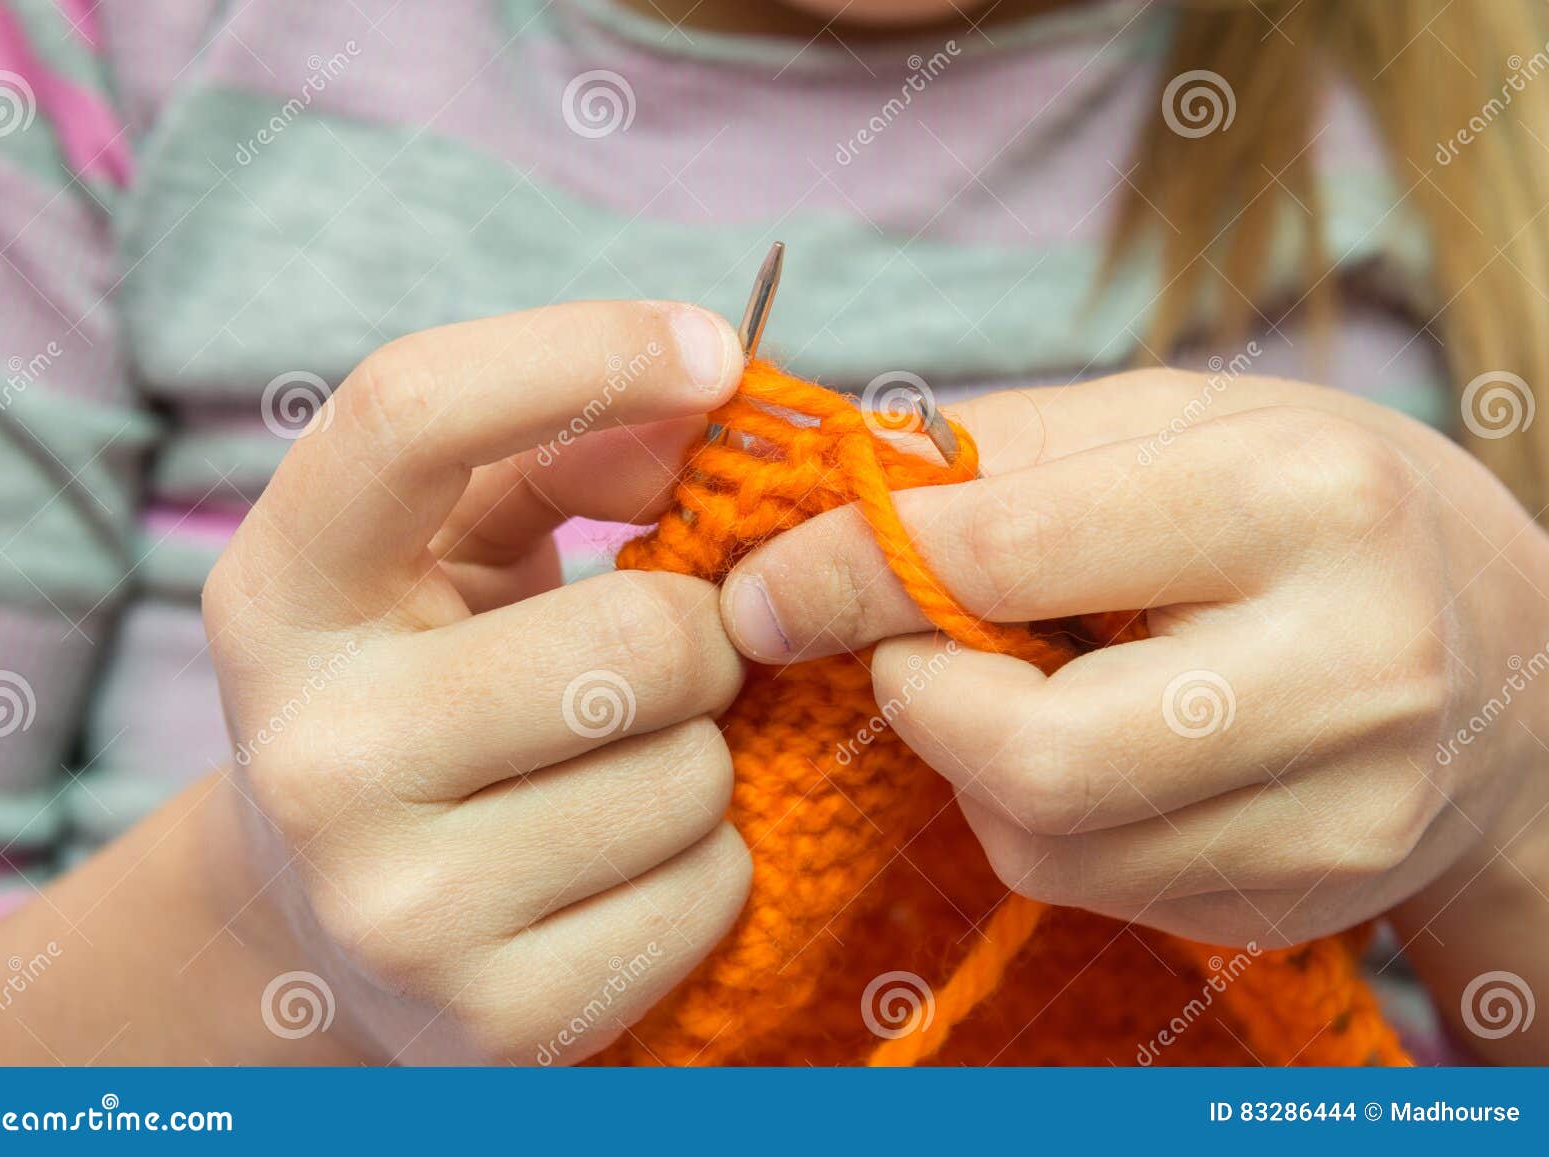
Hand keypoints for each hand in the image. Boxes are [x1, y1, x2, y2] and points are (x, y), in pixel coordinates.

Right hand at [203, 301, 751, 1063]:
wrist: (334, 922)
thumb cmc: (423, 689)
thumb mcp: (449, 554)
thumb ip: (562, 450)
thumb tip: (709, 402)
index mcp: (281, 595)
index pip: (410, 413)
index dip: (583, 352)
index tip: (710, 353)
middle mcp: (313, 752)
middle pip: (642, 635)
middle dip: (694, 633)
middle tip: (649, 658)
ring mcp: (395, 905)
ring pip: (693, 773)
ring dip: (697, 753)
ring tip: (608, 765)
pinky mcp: (492, 1023)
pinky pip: (709, 890)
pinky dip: (702, 863)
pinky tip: (614, 861)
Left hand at [718, 369, 1548, 948]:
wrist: (1511, 655)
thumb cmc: (1316, 505)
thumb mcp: (1176, 420)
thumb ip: (999, 453)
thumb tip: (819, 504)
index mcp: (1301, 501)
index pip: (1004, 554)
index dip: (844, 577)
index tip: (758, 589)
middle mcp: (1345, 670)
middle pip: (1031, 753)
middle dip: (915, 701)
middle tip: (902, 650)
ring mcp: (1340, 812)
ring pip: (1044, 840)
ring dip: (971, 762)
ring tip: (1017, 683)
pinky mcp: (1308, 900)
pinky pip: (1089, 887)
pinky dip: (1038, 818)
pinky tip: (1088, 745)